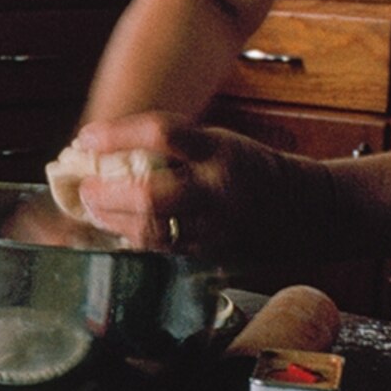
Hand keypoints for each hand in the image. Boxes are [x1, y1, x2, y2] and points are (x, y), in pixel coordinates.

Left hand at [66, 112, 323, 260]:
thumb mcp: (219, 141)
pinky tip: (120, 231)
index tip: (85, 138)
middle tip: (86, 189)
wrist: (304, 207)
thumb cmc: (249, 167)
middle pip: (150, 194)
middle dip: (107, 193)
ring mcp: (217, 227)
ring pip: (153, 232)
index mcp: (219, 149)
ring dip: (114, 222)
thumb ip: (172, 148)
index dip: (116, 134)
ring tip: (95, 211)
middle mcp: (219, 189)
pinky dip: (136, 242)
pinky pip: (165, 252)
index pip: (161, 134)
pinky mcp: (215, 256)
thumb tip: (107, 152)